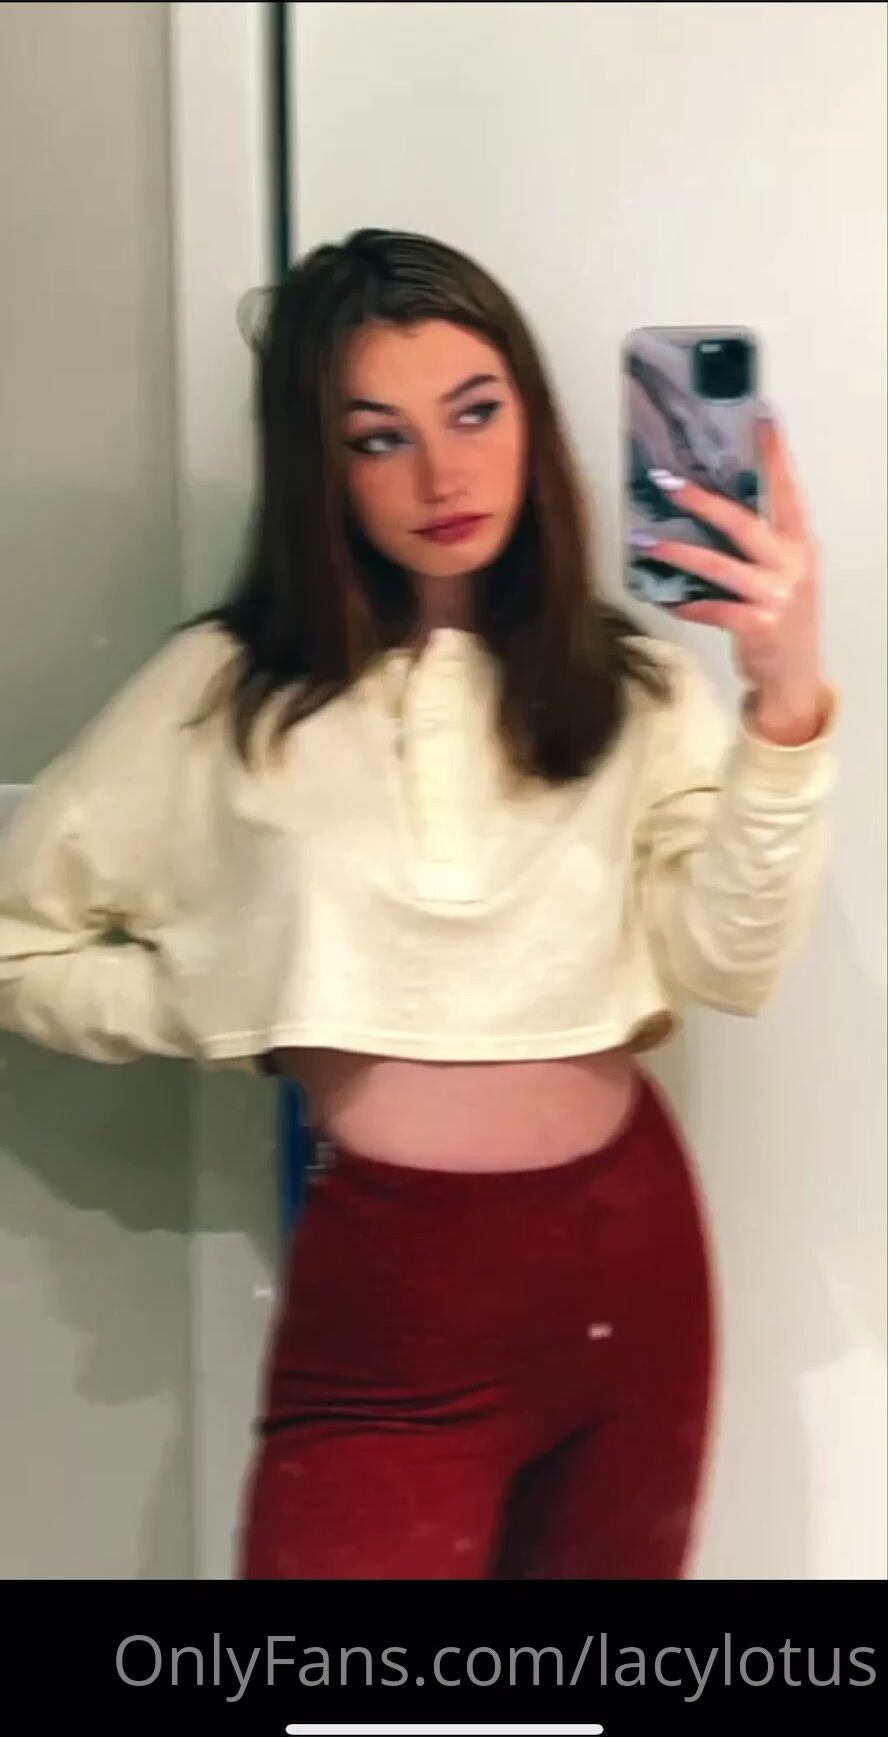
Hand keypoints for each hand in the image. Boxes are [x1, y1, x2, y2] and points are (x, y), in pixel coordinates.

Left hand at [645, 417, 828, 743]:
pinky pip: (714, 609)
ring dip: (679, 552)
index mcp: (800, 543)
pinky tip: (670, 600)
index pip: (787, 489)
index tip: (764, 416)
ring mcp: (776, 597)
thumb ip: (759, 543)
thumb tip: (709, 507)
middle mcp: (792, 565)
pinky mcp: (758, 627)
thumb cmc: (783, 619)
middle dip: (702, 500)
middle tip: (667, 481)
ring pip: (720, 566)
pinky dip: (689, 604)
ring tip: (647, 540)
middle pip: (743, 523)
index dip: (776, 452)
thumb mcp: (784, 573)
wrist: (795, 678)